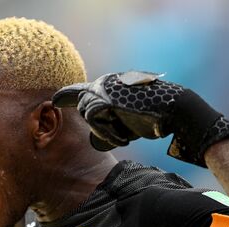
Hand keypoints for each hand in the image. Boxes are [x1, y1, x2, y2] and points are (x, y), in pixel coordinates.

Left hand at [52, 71, 228, 166]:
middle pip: (82, 106)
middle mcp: (104, 83)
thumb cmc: (153, 118)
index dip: (66, 96)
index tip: (55, 101)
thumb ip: (108, 127)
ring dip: (105, 130)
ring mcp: (103, 87)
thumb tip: (92, 141)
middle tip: (122, 136)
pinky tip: (125, 138)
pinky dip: (108, 133)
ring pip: (86, 112)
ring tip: (125, 136)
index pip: (79, 89)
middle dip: (98, 125)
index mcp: (109, 85)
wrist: (173, 109)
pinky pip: (93, 119)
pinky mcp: (105, 97)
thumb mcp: (126, 123)